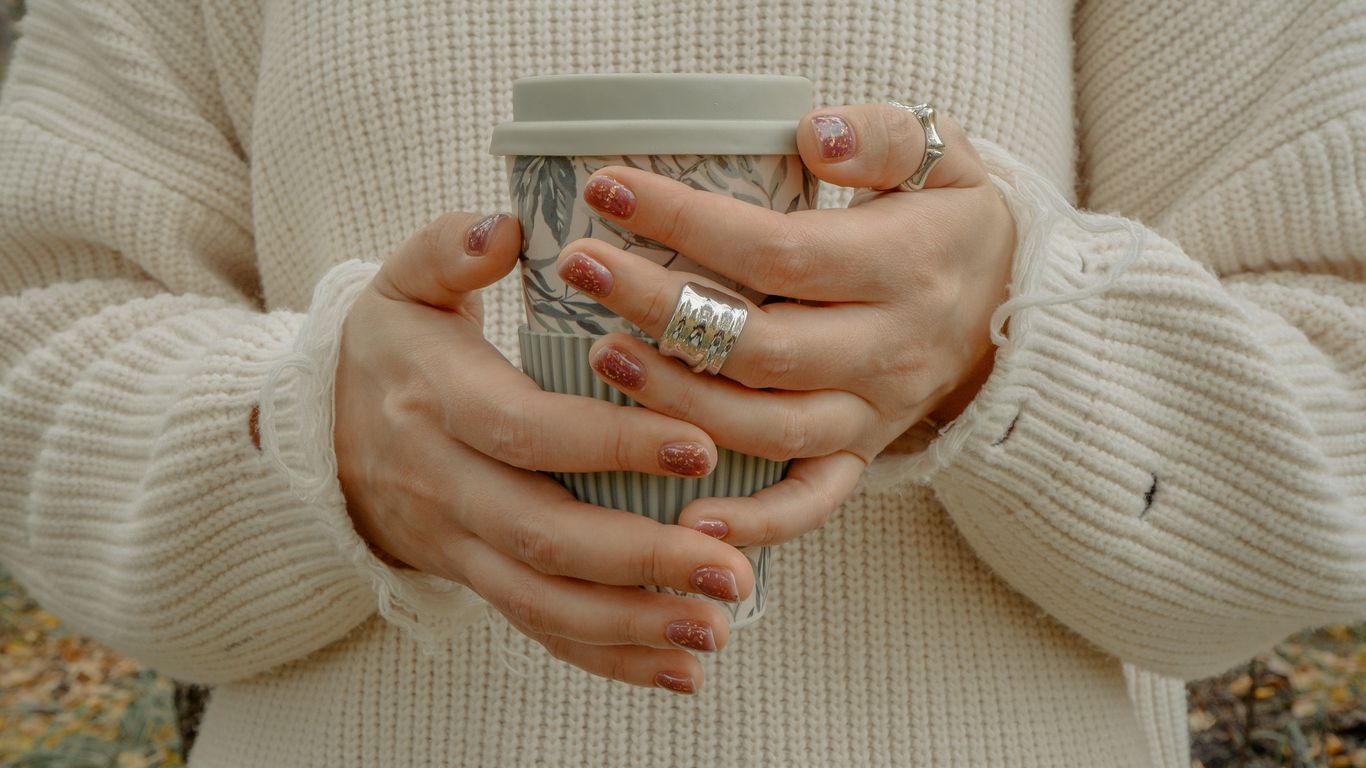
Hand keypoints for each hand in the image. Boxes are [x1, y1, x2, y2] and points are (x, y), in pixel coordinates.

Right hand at [333, 212, 757, 693]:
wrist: (323, 435)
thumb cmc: (390, 349)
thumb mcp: (400, 284)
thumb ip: (446, 248)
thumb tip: (502, 224)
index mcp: (438, 403)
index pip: (527, 432)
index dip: (611, 445)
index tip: (699, 446)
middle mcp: (446, 485)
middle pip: (542, 536)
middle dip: (640, 558)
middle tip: (730, 569)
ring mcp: (459, 543)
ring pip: (542, 601)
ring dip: (632, 624)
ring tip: (716, 629)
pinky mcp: (475, 578)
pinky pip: (538, 628)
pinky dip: (608, 657)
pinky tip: (681, 670)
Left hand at [553, 103, 1014, 542]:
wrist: (1012, 311)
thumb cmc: (951, 225)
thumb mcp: (944, 156)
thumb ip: (881, 137)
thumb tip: (811, 133)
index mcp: (901, 268)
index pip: (779, 251)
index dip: (688, 224)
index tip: (608, 189)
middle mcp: (886, 350)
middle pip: (758, 344)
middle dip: (659, 308)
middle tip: (578, 268)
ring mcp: (873, 414)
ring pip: (769, 427)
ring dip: (680, 402)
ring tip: (600, 359)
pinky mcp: (862, 456)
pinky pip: (811, 503)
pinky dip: (754, 523)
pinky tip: (684, 519)